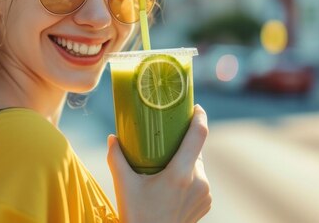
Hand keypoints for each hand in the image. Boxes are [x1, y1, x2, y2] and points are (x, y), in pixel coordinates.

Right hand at [107, 105, 211, 222]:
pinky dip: (187, 175)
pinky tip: (171, 182)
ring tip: (164, 162)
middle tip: (165, 137)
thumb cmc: (137, 215)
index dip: (199, 116)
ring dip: (184, 160)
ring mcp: (205, 194)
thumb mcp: (124, 185)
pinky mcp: (206, 203)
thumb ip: (117, 158)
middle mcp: (198, 182)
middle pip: (195, 150)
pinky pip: (199, 180)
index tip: (195, 106)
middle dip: (182, 142)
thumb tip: (113, 137)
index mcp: (180, 173)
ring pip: (197, 165)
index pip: (199, 135)